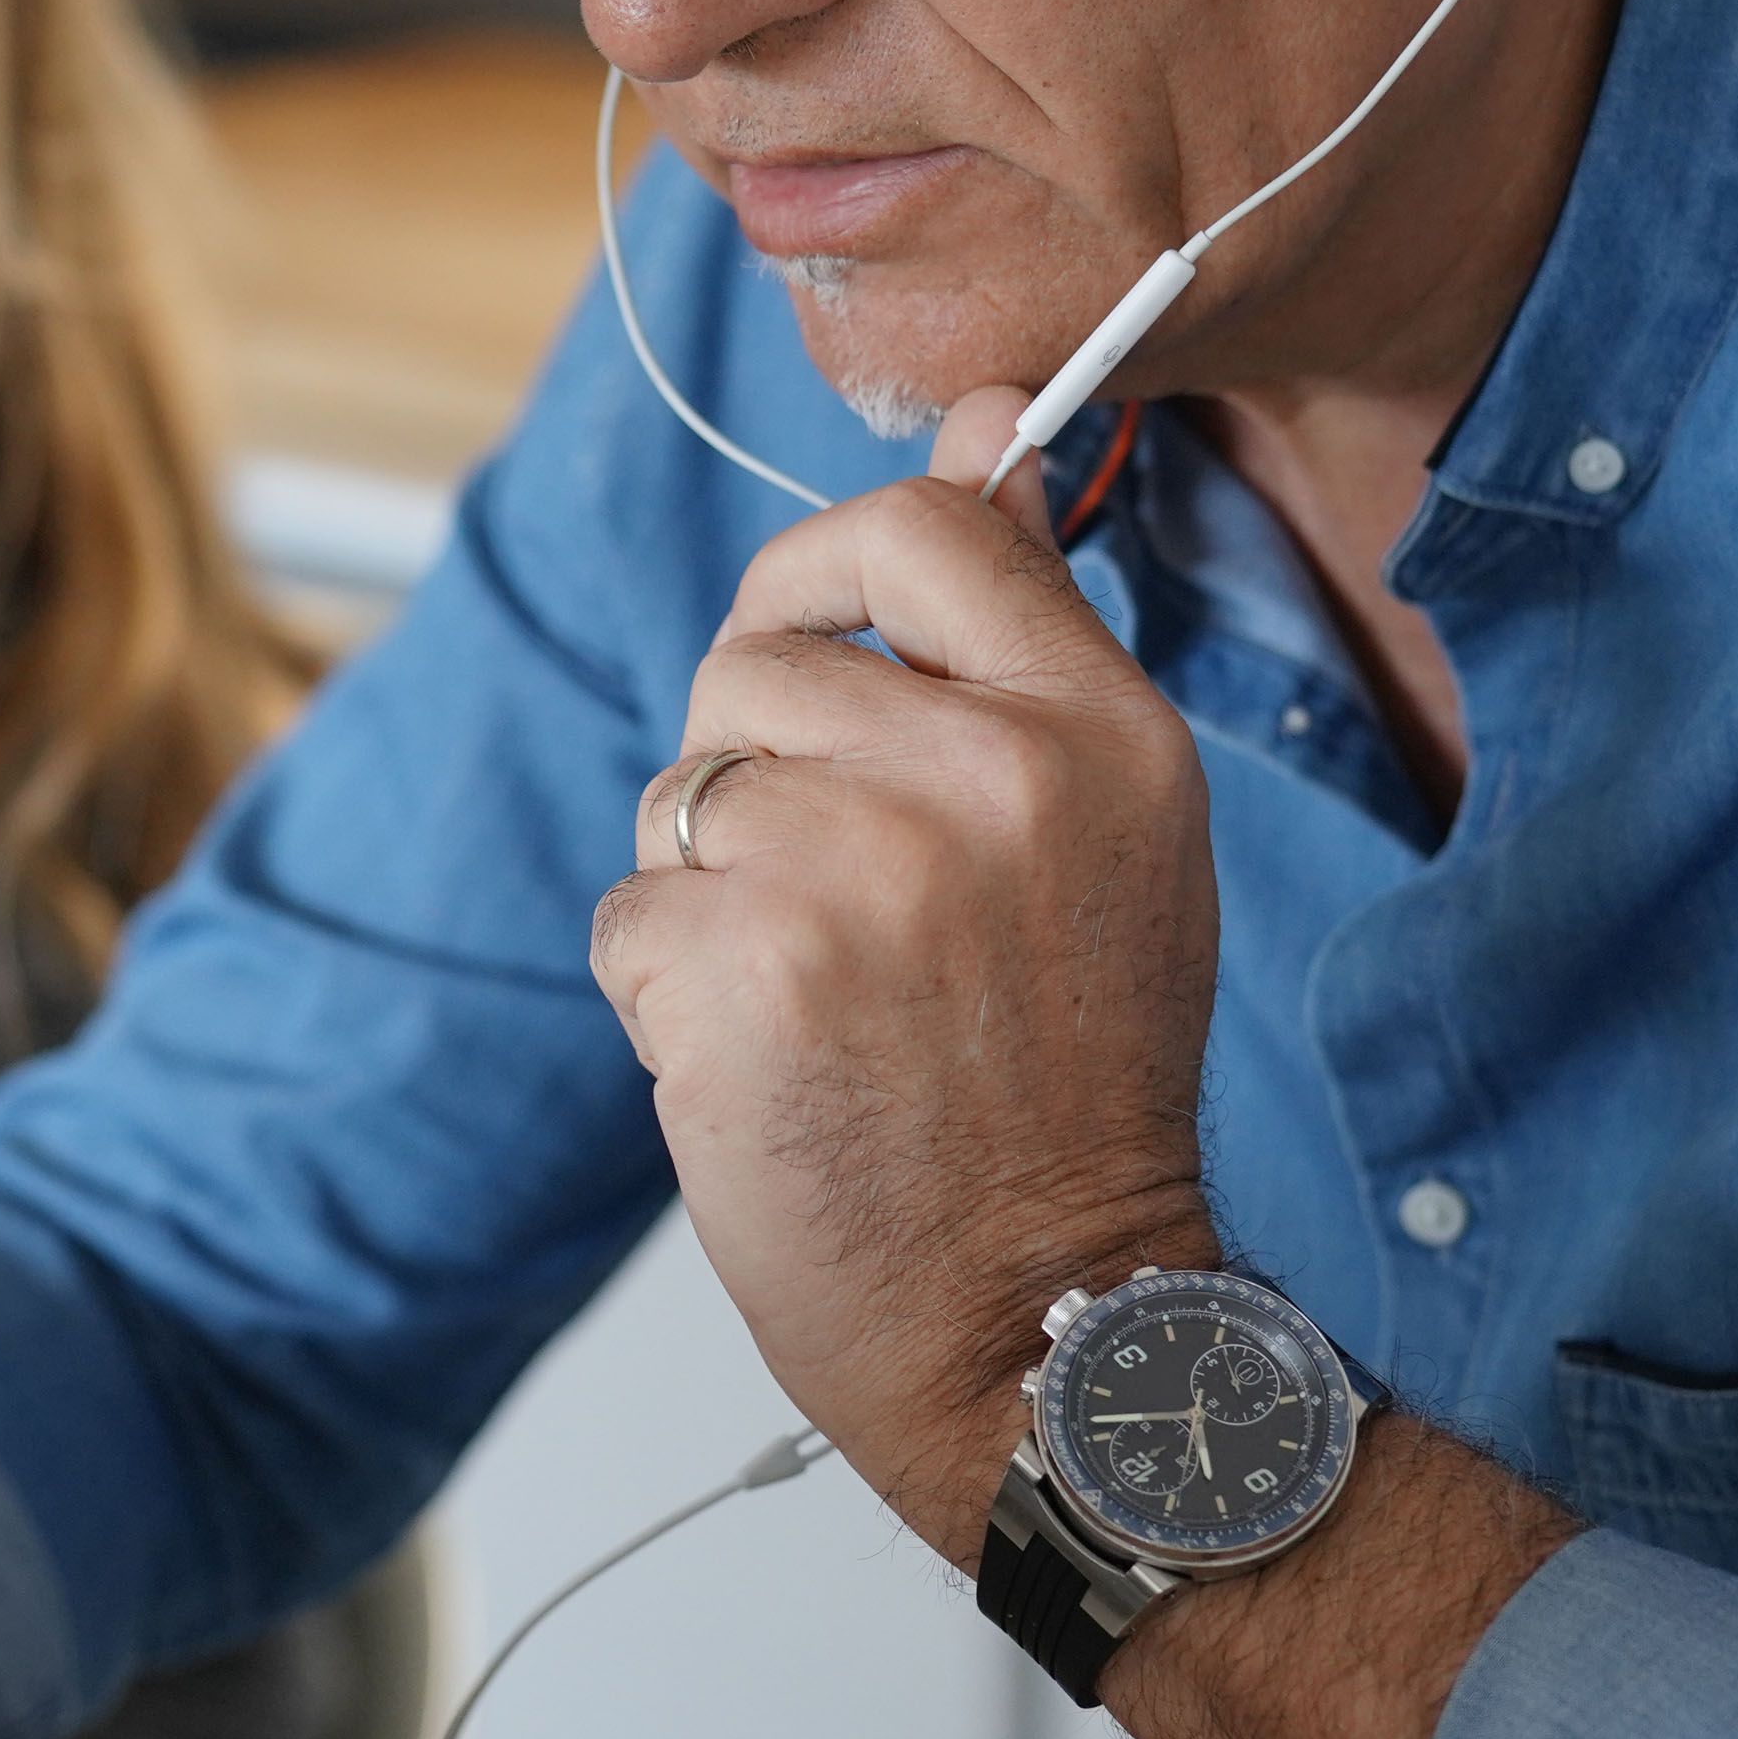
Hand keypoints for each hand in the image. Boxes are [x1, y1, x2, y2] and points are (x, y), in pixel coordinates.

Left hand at [586, 388, 1221, 1546]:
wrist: (1049, 1320)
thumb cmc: (1069, 1090)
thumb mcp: (1108, 835)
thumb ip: (1025, 630)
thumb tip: (998, 418)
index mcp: (1098, 731)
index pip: (922, 529)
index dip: (822, 574)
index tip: (810, 641)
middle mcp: (986, 778)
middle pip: (753, 661)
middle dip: (754, 773)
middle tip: (845, 909)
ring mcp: (859, 874)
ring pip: (679, 794)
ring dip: (710, 896)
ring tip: (823, 1001)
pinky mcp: (742, 973)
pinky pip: (629, 916)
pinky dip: (668, 999)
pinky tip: (772, 1070)